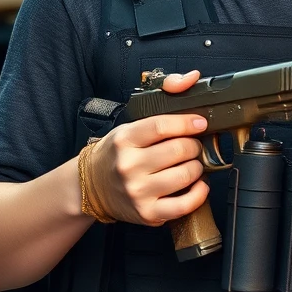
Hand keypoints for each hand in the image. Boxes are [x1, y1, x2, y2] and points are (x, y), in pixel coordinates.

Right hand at [80, 71, 208, 225]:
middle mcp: (129, 166)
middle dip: (193, 145)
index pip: (162, 126)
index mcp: (125, 140)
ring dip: (196, 167)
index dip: (187, 122)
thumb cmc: (117, 152)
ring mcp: (138, 191)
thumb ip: (164, 96)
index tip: (200, 122)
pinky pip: (185, 205)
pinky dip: (199, 193)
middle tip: (190, 146)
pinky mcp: (148, 213)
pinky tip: (197, 184)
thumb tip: (192, 78)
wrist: (91, 187)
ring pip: (186, 175)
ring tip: (189, 164)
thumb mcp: (132, 123)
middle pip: (179, 150)